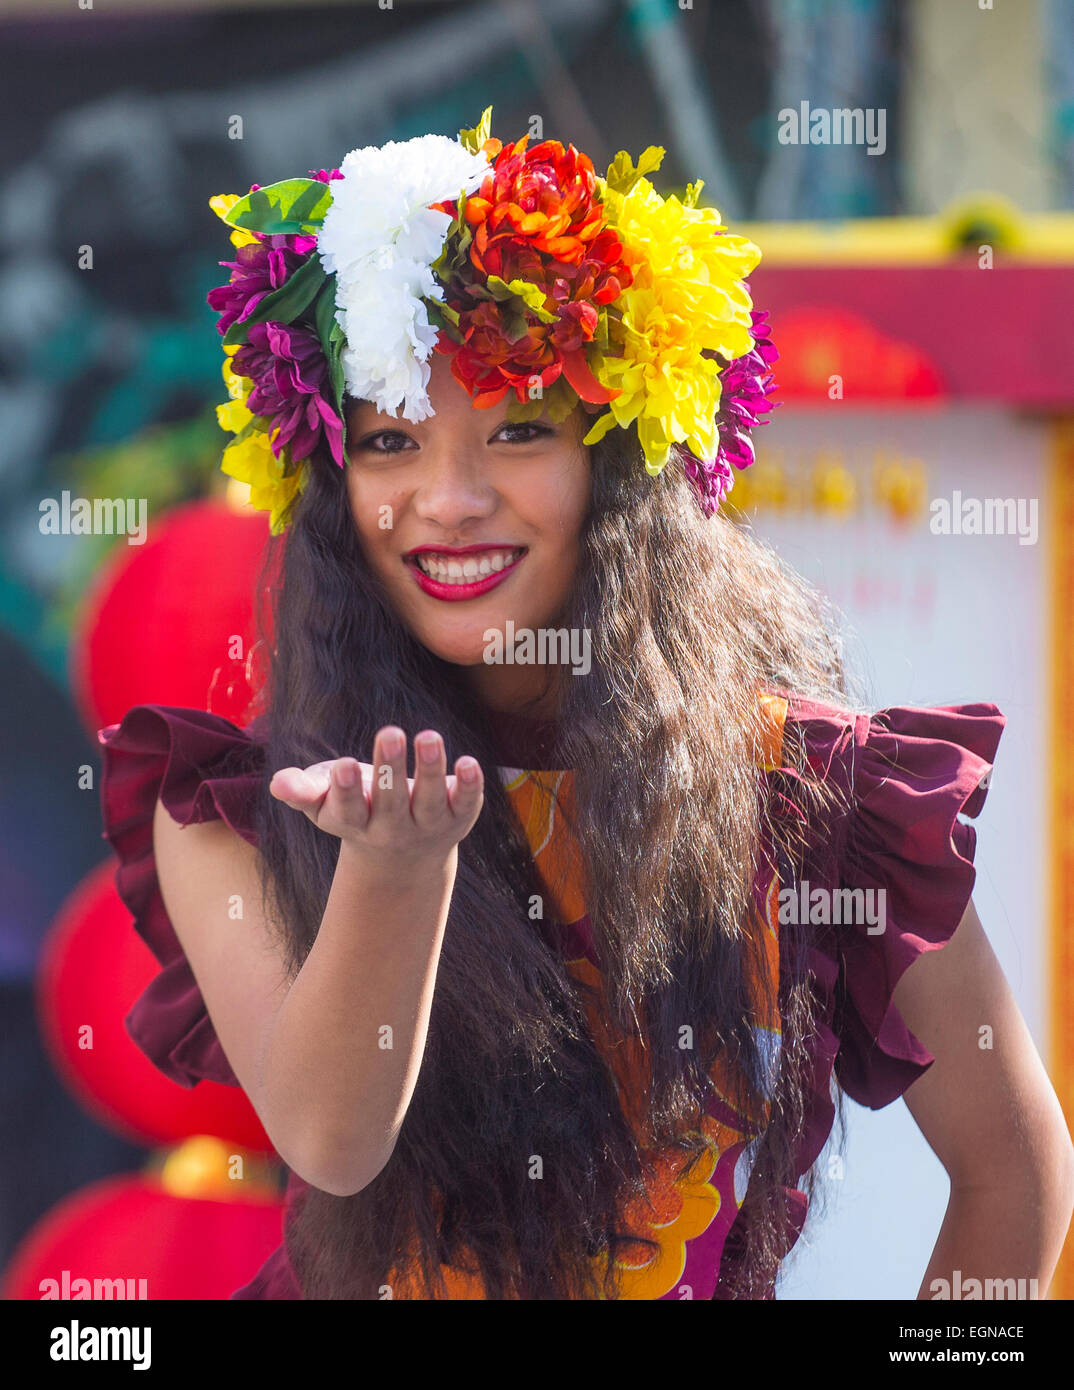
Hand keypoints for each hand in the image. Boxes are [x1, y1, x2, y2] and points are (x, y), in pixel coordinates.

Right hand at [269, 726, 483, 858]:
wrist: (403, 855)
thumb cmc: (354, 809)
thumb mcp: (323, 802)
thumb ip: (301, 791)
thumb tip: (279, 784)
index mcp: (354, 823)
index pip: (348, 810)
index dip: (346, 790)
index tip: (344, 765)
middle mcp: (391, 829)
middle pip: (391, 801)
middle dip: (391, 768)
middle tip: (390, 732)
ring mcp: (427, 825)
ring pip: (431, 801)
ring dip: (431, 770)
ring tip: (429, 736)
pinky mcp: (458, 817)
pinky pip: (466, 803)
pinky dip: (470, 786)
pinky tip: (469, 762)